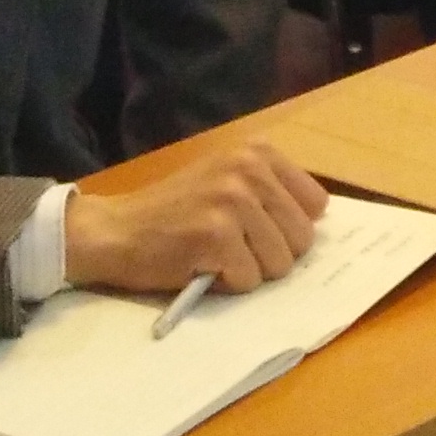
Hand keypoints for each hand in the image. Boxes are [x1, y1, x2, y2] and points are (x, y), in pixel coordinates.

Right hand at [63, 141, 329, 296]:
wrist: (115, 230)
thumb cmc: (174, 213)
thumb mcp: (227, 182)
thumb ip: (270, 193)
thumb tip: (320, 225)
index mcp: (258, 152)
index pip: (317, 204)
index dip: (290, 228)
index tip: (261, 232)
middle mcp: (248, 169)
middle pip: (303, 239)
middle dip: (271, 255)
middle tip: (232, 248)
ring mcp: (233, 200)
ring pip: (280, 263)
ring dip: (249, 271)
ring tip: (215, 255)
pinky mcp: (216, 235)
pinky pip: (249, 280)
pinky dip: (227, 284)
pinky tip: (200, 266)